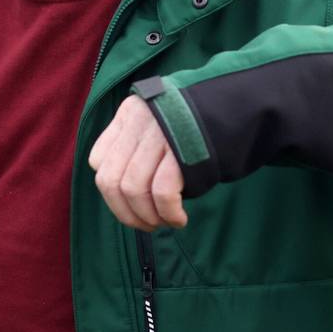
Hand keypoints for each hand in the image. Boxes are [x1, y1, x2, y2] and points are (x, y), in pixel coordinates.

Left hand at [88, 95, 187, 230]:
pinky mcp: (180, 150)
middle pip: (111, 180)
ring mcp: (158, 134)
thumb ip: (136, 148)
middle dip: (125, 213)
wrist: (234, 107)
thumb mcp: (157, 123)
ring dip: (147, 217)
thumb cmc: (194, 126)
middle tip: (146, 225)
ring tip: (163, 223)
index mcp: (127, 115)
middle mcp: (137, 121)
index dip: (111, 192)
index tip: (131, 205)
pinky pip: (162, 192)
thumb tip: (123, 197)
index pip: (98, 160)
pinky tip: (178, 219)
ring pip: (134, 189)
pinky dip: (168, 213)